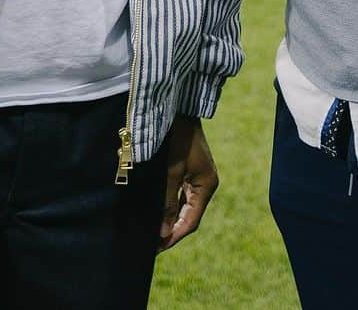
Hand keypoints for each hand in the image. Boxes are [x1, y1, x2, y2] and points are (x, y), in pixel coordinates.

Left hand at [158, 116, 218, 252]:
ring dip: (168, 216)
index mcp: (206, 185)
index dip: (173, 236)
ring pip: (183, 204)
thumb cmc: (176, 138)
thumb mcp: (170, 172)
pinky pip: (180, 193)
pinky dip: (169, 203)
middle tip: (151, 243)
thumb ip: (167, 203)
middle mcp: (205, 183)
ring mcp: (198, 175)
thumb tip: (163, 232)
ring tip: (151, 230)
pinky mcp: (189, 168)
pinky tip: (155, 209)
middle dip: (170, 229)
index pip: (191, 221)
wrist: (178, 108)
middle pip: (188, 215)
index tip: (156, 249)